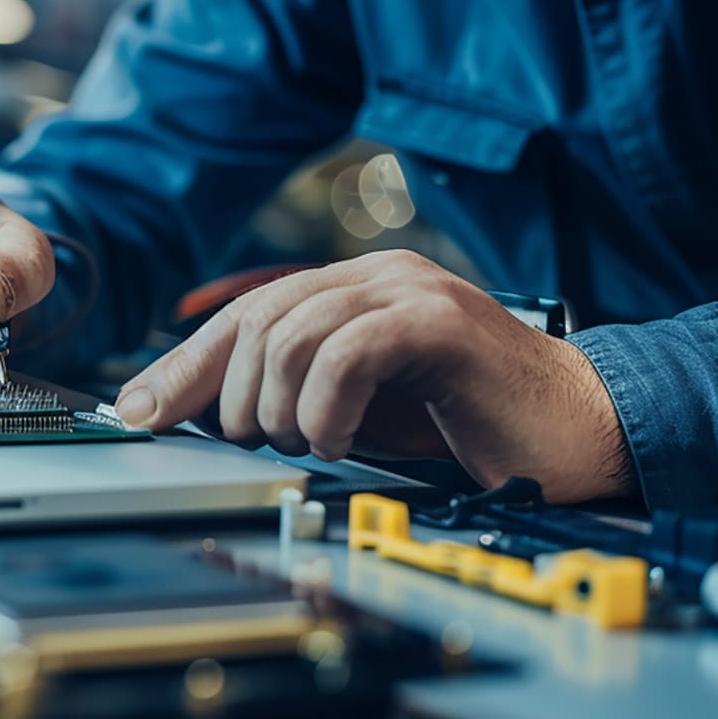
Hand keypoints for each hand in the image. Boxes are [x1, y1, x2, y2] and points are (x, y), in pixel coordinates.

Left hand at [114, 250, 633, 503]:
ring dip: (283, 406)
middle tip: (264, 441)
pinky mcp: (439, 320)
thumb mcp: (358, 409)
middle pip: (255, 320)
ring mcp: (407, 290)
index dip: (183, 366)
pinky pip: (347, 350)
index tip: (139, 413)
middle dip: (236, 396)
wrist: (578, 426)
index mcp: (348, 291)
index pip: (242, 316)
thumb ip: (291, 396)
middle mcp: (372, 276)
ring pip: (291, 332)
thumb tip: (203, 415)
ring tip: (312, 440)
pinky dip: (327, 404)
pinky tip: (341, 436)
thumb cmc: (468, 423)